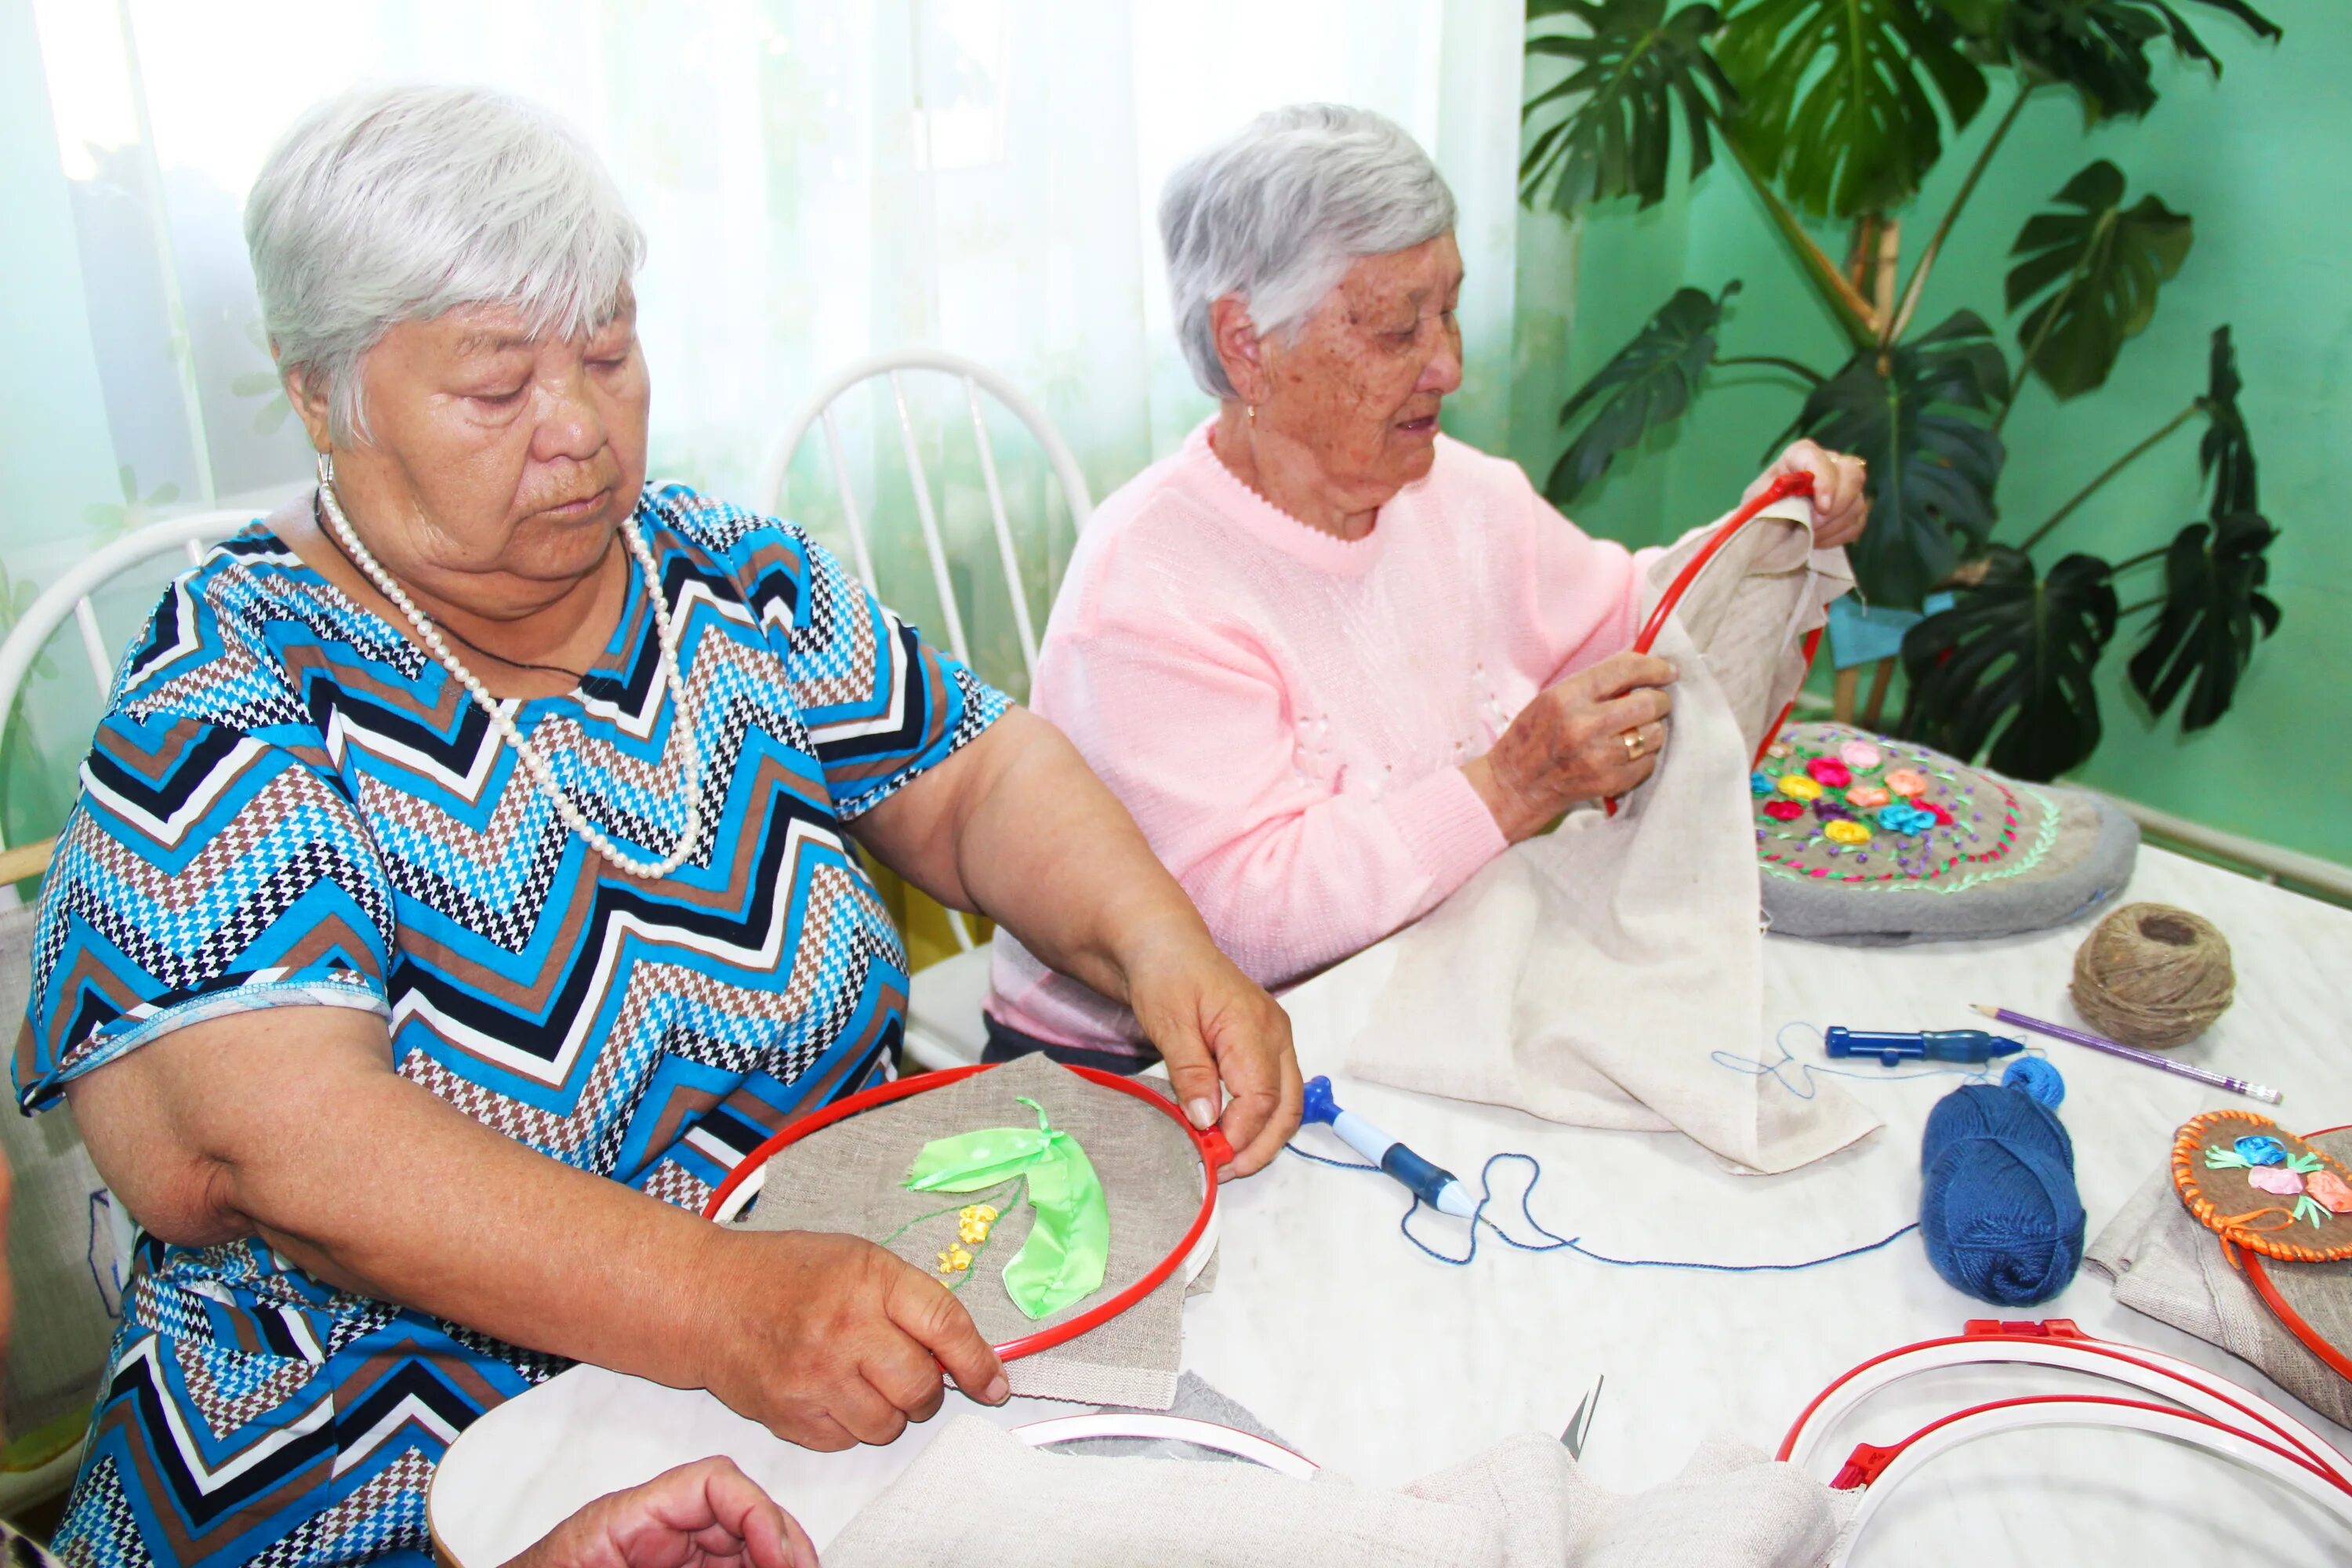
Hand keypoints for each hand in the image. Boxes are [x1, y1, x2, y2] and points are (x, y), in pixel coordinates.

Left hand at [500, 1456, 817, 1567]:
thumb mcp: (595, 1559)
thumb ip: (673, 1556)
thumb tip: (748, 1559)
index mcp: (626, 1519)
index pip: (714, 1481)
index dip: (760, 1513)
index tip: (783, 1558)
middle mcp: (651, 1533)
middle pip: (739, 1513)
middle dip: (781, 1541)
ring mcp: (663, 1557)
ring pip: (739, 1546)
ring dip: (774, 1558)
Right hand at [698, 1230, 1005, 1451]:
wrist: (709, 1299)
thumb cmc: (788, 1274)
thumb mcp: (857, 1260)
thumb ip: (910, 1300)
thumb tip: (962, 1354)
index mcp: (870, 1279)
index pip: (945, 1325)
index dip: (978, 1361)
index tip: (993, 1383)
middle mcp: (844, 1328)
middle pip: (921, 1388)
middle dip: (927, 1390)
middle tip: (910, 1376)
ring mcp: (814, 1377)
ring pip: (888, 1425)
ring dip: (889, 1412)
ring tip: (863, 1381)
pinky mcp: (790, 1415)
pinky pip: (846, 1441)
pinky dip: (849, 1425)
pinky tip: (830, 1391)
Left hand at [1124, 933, 1301, 1179]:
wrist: (1166, 946)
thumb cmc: (1165, 975)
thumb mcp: (1169, 1023)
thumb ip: (1191, 1072)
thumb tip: (1205, 1120)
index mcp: (1253, 1025)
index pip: (1261, 1096)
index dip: (1240, 1133)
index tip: (1211, 1155)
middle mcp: (1275, 1034)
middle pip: (1287, 1107)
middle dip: (1260, 1147)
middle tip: (1225, 1171)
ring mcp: (1276, 1040)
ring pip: (1287, 1104)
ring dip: (1262, 1138)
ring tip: (1227, 1160)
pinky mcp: (1266, 1047)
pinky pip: (1276, 1092)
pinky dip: (1260, 1120)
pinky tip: (1231, 1134)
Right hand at [1465, 650, 1676, 840]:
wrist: (1516, 784)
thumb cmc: (1534, 736)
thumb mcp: (1553, 697)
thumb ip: (1595, 684)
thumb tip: (1642, 668)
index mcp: (1568, 696)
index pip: (1625, 669)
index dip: (1654, 667)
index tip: (1668, 670)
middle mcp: (1585, 725)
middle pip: (1649, 703)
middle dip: (1659, 700)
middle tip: (1655, 703)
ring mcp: (1598, 757)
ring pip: (1654, 734)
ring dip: (1652, 730)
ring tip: (1635, 731)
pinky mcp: (1609, 782)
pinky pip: (1648, 762)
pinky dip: (1644, 756)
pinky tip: (1626, 754)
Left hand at [1750, 439, 1868, 548]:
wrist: (1767, 529)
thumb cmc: (1759, 510)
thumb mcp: (1756, 501)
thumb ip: (1773, 496)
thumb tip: (1795, 499)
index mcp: (1798, 456)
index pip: (1818, 458)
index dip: (1825, 481)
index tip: (1822, 508)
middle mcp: (1827, 464)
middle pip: (1852, 474)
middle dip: (1838, 505)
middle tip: (1815, 526)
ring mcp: (1844, 486)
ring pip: (1857, 502)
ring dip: (1834, 526)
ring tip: (1810, 537)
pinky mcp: (1852, 509)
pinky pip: (1858, 522)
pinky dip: (1839, 536)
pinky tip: (1819, 540)